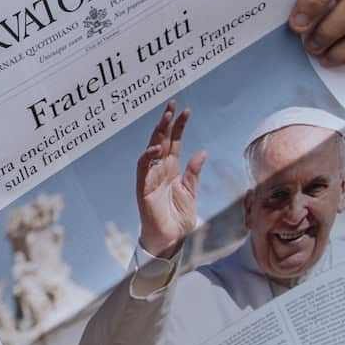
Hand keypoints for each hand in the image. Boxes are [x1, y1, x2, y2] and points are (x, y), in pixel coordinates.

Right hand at [136, 101, 205, 258]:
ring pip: (151, 150)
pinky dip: (147, 158)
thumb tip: (201, 152)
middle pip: (162, 141)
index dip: (179, 127)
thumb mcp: (191, 192)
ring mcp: (150, 178)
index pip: (174, 143)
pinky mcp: (144, 188)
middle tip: (172, 104)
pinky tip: (156, 148)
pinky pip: (143, 170)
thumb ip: (193, 173)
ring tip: (165, 118)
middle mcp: (160, 170)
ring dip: (157, 134)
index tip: (186, 110)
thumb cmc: (178, 219)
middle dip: (166, 122)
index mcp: (172, 170)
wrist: (170, 239)